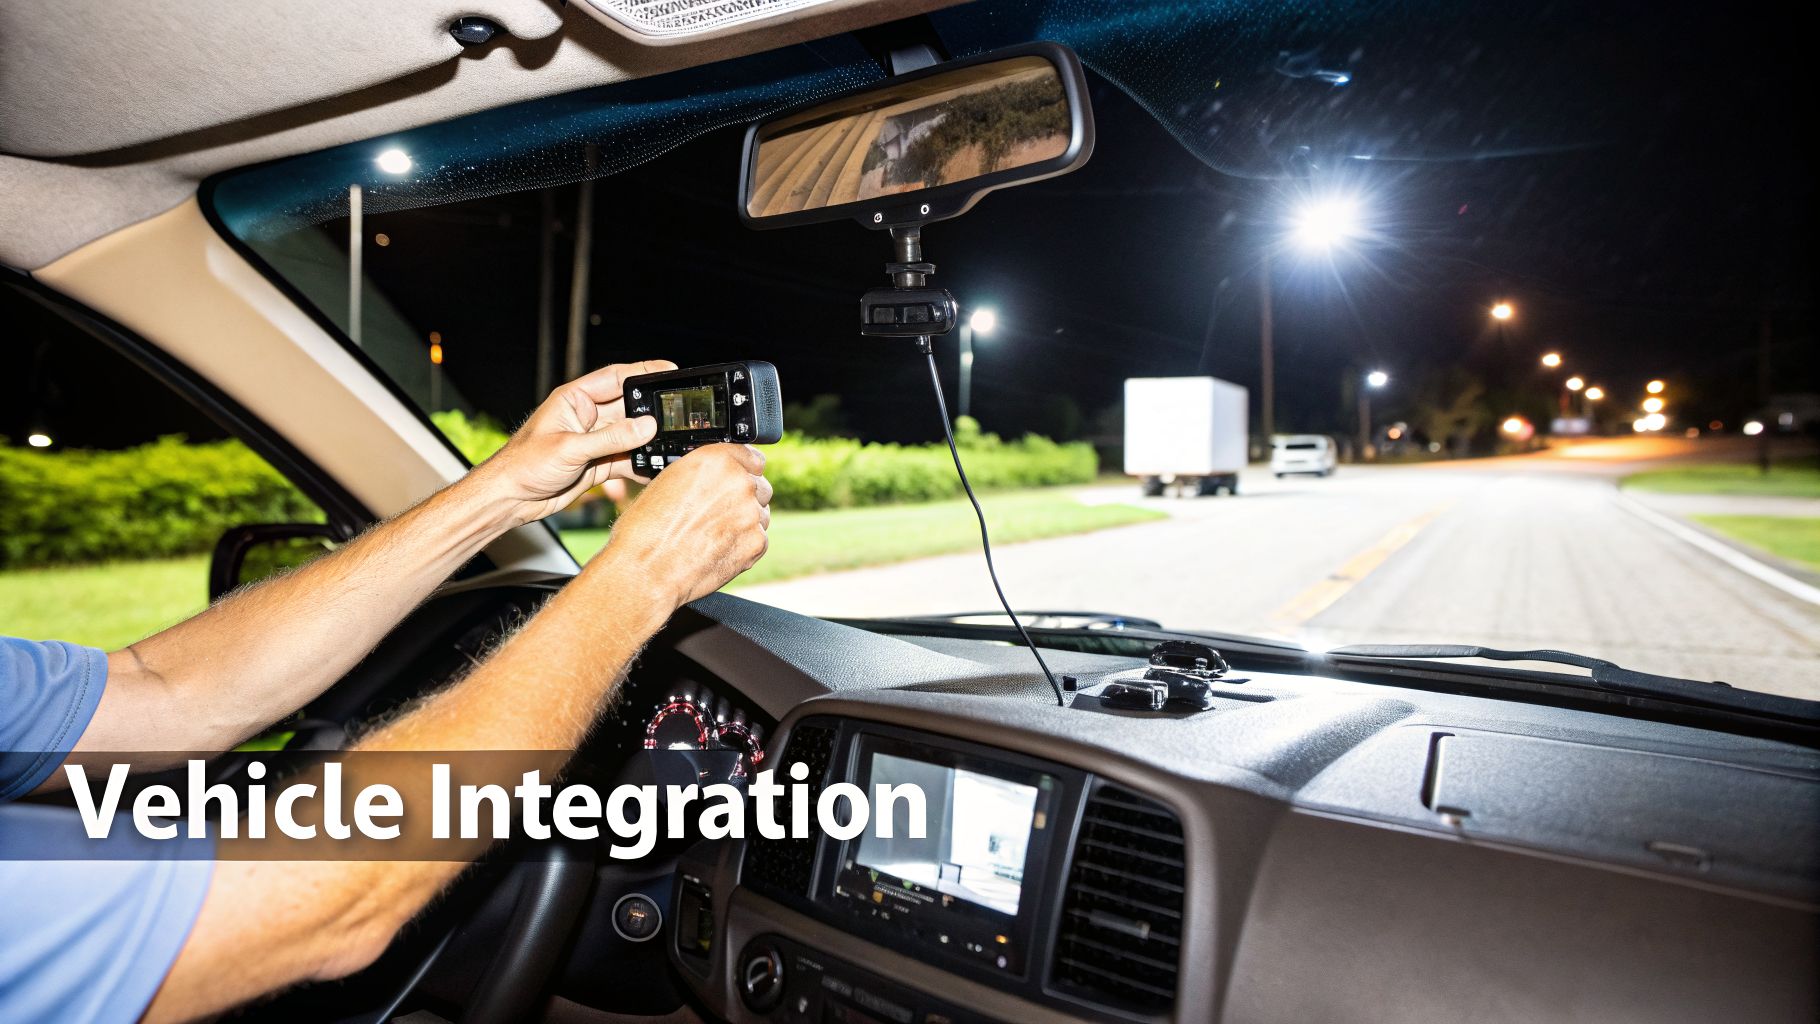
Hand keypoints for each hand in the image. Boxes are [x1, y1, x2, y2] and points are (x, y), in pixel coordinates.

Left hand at [470, 360, 675, 524]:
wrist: (510, 499)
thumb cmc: (523, 464)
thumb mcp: (569, 448)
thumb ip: (611, 438)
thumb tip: (646, 426)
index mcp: (576, 399)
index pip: (615, 378)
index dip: (643, 372)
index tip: (670, 369)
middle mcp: (588, 417)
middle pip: (629, 408)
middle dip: (652, 413)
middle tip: (677, 415)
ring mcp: (595, 440)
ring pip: (632, 436)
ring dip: (648, 442)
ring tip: (670, 446)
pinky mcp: (599, 463)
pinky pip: (628, 460)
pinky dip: (642, 465)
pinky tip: (655, 469)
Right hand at [600, 444, 771, 606]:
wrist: (646, 569)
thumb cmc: (647, 528)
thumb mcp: (670, 481)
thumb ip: (704, 473)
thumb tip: (721, 478)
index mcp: (715, 459)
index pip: (752, 457)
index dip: (744, 471)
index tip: (740, 480)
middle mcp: (738, 481)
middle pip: (760, 486)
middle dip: (745, 499)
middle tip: (720, 515)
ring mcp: (751, 513)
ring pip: (761, 514)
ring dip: (745, 522)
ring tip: (713, 536)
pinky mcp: (756, 543)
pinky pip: (758, 540)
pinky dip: (743, 546)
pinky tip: (717, 550)